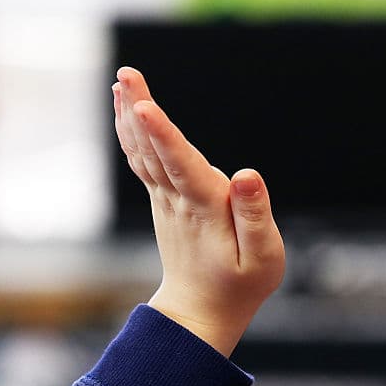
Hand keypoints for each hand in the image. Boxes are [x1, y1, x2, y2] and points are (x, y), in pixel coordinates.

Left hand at [113, 67, 284, 356]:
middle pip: (154, 149)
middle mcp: (177, 200)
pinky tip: (125, 109)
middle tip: (126, 73)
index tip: (142, 107)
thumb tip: (247, 173)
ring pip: (142, 152)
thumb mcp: (263, 258)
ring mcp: (165, 199)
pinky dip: (131, 133)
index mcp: (204, 210)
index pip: (181, 166)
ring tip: (122, 80)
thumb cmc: (240, 286)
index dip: (163, 135)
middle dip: (139, 109)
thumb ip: (255, 215)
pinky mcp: (163, 199)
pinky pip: (142, 160)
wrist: (200, 312)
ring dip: (129, 115)